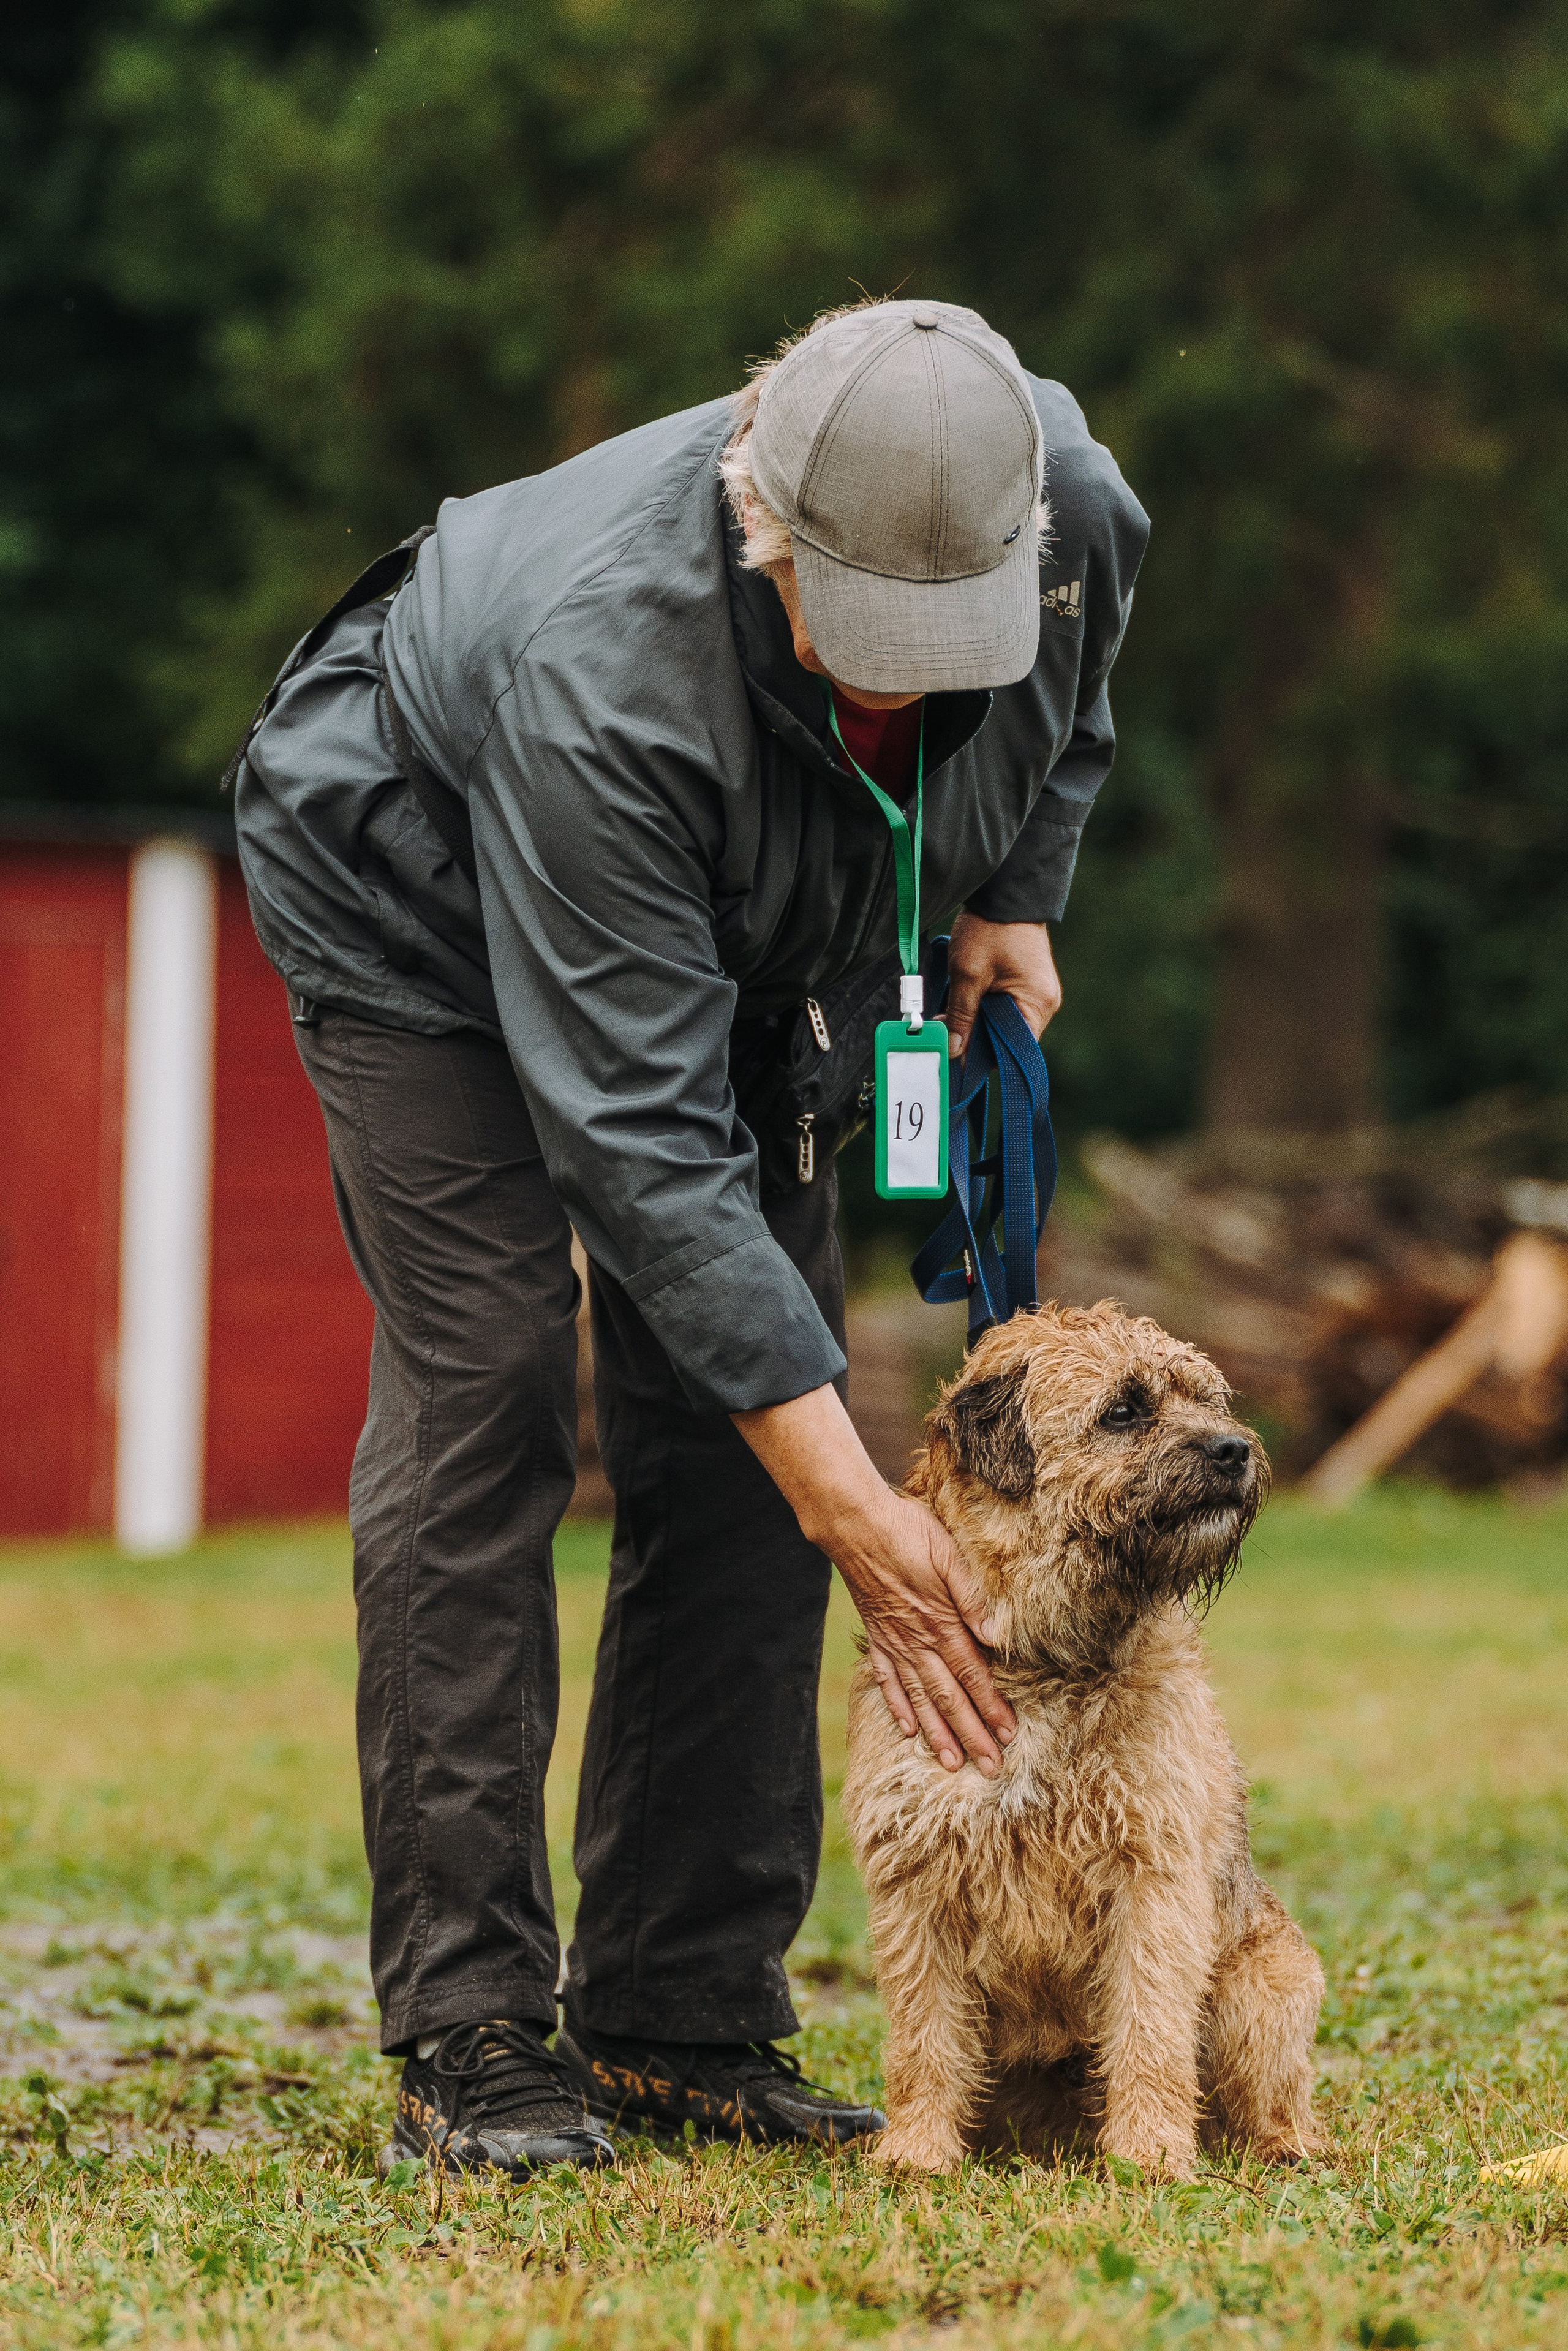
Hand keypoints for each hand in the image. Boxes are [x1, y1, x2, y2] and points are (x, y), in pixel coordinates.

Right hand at [834, 1488, 1016, 1775]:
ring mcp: (893, 1642)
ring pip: (919, 1697)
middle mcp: (917, 1641)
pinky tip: (907, 1728)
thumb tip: (996, 1638)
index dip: (992, 1708)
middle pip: (949, 1697)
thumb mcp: (949, 1554)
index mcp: (940, 1622)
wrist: (855, 1523)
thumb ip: (972, 1598)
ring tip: (951, 1763)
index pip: (973, 1675)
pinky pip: (886, 1679)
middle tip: (989, 1767)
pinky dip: (897, 1705)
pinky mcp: (876, 1635)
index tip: (1008, 1736)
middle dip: (971, 1734)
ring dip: (937, 1732)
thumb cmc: (908, 1531)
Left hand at [944, 911, 1061, 1059]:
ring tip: (950, 1013)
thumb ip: (961, 1015)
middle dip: (975, 1037)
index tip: (952, 1055)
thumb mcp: (968, 975)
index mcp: (1037, 1005)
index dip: (980, 1056)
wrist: (1006, 891)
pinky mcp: (1026, 982)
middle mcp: (1043, 1003)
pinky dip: (983, 1006)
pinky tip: (964, 1000)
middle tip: (944, 1031)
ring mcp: (1036, 992)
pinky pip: (1004, 1006)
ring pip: (1002, 1022)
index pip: (1011, 1050)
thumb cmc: (991, 929)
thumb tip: (953, 1050)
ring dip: (977, 1020)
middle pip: (1006, 1038)